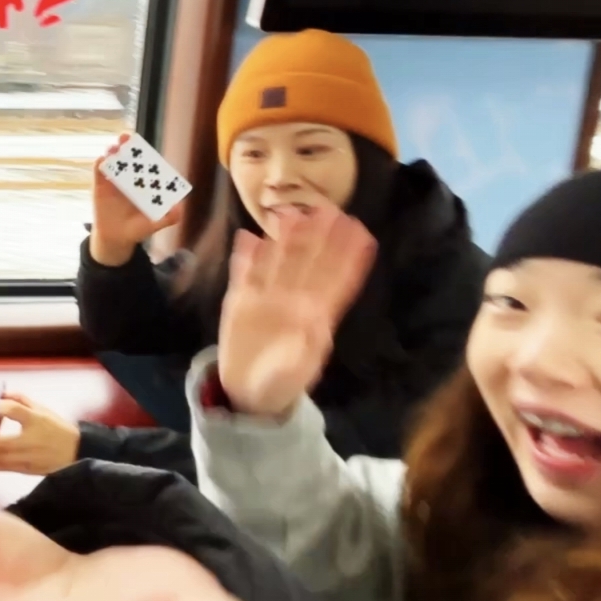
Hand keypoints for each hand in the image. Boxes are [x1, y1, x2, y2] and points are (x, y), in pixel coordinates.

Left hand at [0, 393, 79, 475]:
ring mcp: (27, 458)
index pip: (17, 411)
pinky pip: (3, 468)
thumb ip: (20, 401)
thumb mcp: (42, 410)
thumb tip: (0, 396)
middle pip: (0, 443)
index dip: (3, 407)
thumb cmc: (57, 429)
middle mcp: (30, 441)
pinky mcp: (25, 469)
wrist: (77, 453)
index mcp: (37, 421)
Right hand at [89, 135, 185, 265]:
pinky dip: (100, 164)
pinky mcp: (100, 185)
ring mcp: (114, 180)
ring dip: (113, 151)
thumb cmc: (138, 229)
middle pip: (129, 157)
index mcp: (145, 183)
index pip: (146, 165)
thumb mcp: (155, 224)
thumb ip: (169, 217)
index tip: (147, 150)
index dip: (147, 154)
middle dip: (128, 145)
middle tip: (127, 137)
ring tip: (114, 148)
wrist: (116, 238)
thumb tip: (180, 208)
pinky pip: (99, 171)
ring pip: (114, 161)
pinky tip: (102, 160)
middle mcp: (130, 178)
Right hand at [217, 207, 375, 418]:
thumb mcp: (295, 372)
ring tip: (289, 213)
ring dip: (285, 239)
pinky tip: (247, 236)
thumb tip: (314, 326)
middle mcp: (294, 301)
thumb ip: (302, 352)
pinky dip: (245, 256)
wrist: (249, 393)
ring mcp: (267, 299)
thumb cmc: (281, 382)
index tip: (360, 231)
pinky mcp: (240, 303)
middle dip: (319, 236)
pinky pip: (244, 274)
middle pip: (308, 263)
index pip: (336, 280)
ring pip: (279, 262)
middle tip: (328, 208)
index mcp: (316, 316)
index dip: (348, 256)